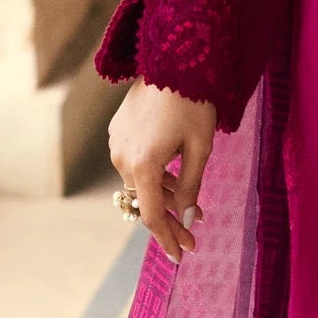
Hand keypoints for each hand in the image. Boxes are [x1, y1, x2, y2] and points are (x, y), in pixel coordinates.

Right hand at [108, 82, 216, 262]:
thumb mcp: (200, 148)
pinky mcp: (117, 131)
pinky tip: (176, 178)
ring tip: (192, 206)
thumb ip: (192, 187)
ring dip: (164, 196)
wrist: (173, 60)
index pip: (152, 215)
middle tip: (193, 236)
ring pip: (141, 182)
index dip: (167, 238)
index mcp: (143, 165)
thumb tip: (188, 219)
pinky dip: (155, 175)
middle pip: (145, 201)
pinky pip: (136, 163)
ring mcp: (116, 144)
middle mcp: (122, 158)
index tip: (180, 256)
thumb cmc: (193, 104)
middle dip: (170, 219)